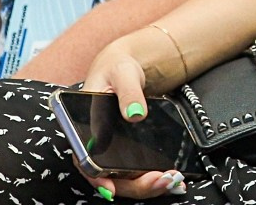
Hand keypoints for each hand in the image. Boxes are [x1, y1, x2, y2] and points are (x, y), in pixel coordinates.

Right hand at [72, 31, 194, 197]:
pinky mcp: (128, 152)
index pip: (84, 162)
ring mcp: (112, 151)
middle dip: (135, 185)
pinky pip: (137, 172)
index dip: (97, 178)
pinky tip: (172, 180)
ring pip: (126, 179)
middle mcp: (96, 146)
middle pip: (109, 177)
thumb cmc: (116, 68)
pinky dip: (154, 179)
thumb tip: (135, 113)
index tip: (111, 188)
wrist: (127, 67)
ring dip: (147, 185)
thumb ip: (128, 92)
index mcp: (83, 130)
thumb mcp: (123, 74)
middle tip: (161, 180)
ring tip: (172, 180)